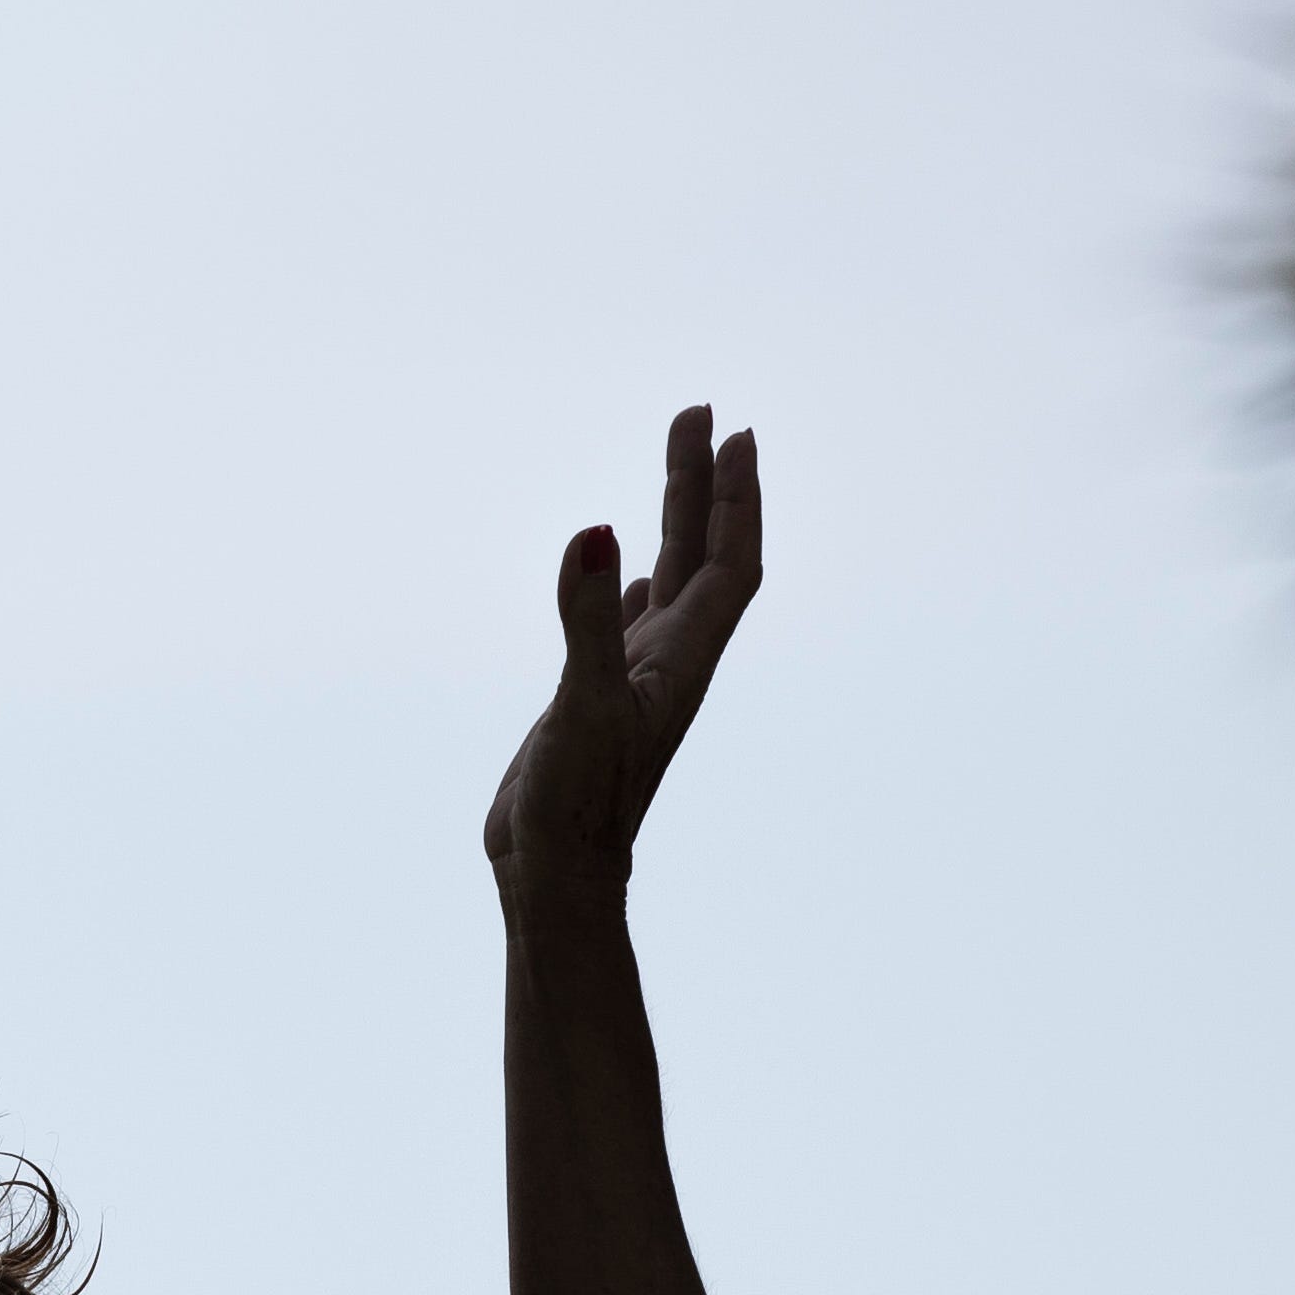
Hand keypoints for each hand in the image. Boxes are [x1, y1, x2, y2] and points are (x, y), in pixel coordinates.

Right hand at [484, 406, 761, 897]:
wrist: (557, 880)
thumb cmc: (576, 806)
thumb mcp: (580, 704)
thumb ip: (587, 617)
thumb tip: (595, 532)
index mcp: (680, 661)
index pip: (728, 564)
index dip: (736, 500)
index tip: (734, 434)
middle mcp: (668, 664)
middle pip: (704, 557)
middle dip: (704, 486)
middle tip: (700, 415)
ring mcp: (634, 682)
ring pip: (669, 582)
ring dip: (675, 521)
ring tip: (674, 462)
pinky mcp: (598, 701)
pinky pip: (630, 623)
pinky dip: (632, 582)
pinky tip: (628, 570)